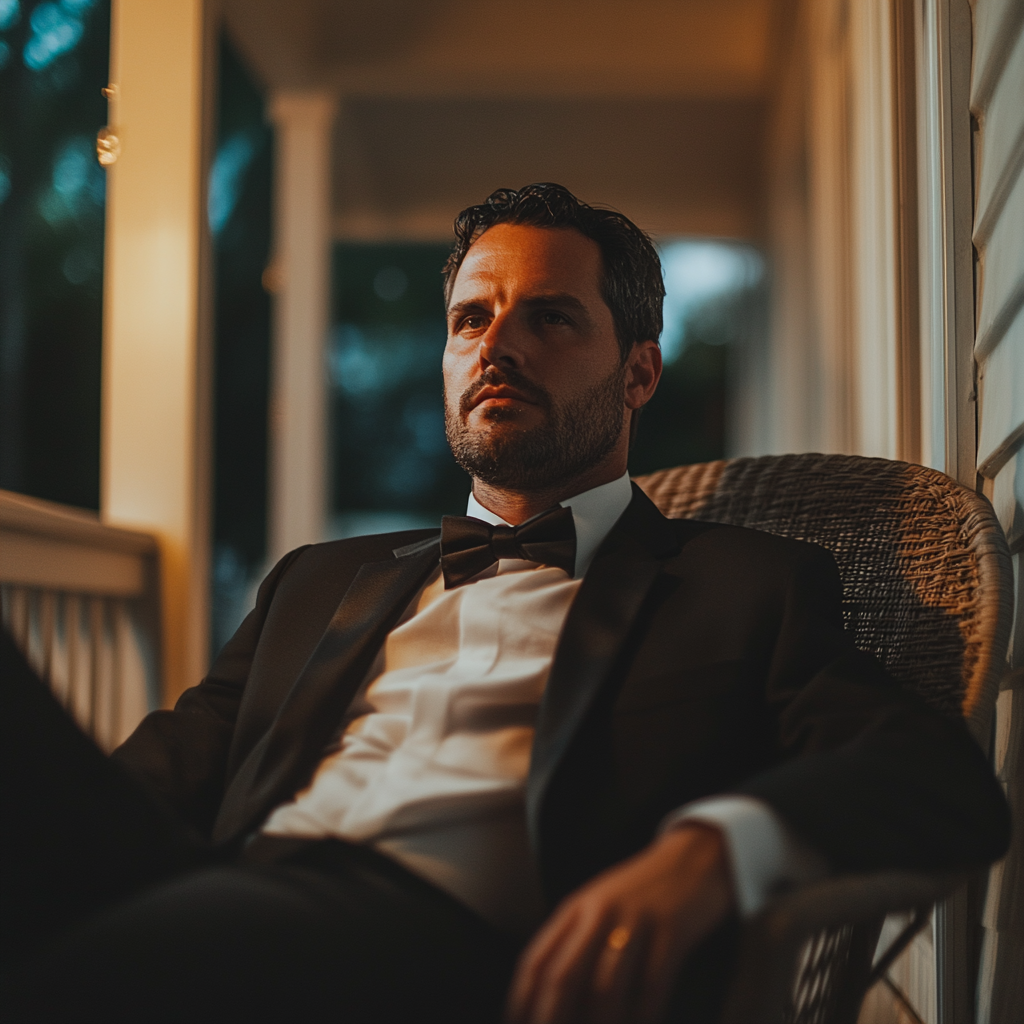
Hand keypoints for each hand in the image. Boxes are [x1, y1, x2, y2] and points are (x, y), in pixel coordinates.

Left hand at [505, 824, 733, 1023]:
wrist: (695, 858)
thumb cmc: (642, 895)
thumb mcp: (600, 908)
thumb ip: (575, 945)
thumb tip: (551, 1000)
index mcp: (576, 909)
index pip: (536, 961)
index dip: (522, 1002)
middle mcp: (599, 913)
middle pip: (564, 976)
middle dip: (552, 1020)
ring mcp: (636, 920)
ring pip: (606, 987)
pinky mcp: (673, 930)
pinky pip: (652, 986)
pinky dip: (643, 1016)